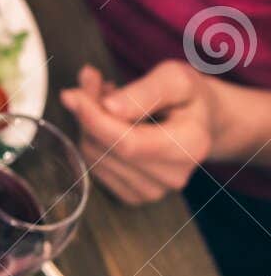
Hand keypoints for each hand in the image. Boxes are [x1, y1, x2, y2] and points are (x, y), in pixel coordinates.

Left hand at [59, 62, 221, 203]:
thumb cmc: (190, 98)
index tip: (72, 95)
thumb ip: (144, 91)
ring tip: (110, 102)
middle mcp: (172, 176)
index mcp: (190, 146)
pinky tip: (110, 124)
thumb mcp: (175, 79)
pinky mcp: (134, 196)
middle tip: (92, 84)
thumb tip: (109, 107)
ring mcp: (153, 191)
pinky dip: (94, 141)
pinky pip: (95, 167)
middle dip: (88, 114)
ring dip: (89, 125)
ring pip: (94, 157)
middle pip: (106, 150)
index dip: (93, 119)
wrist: (204, 122)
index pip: (127, 143)